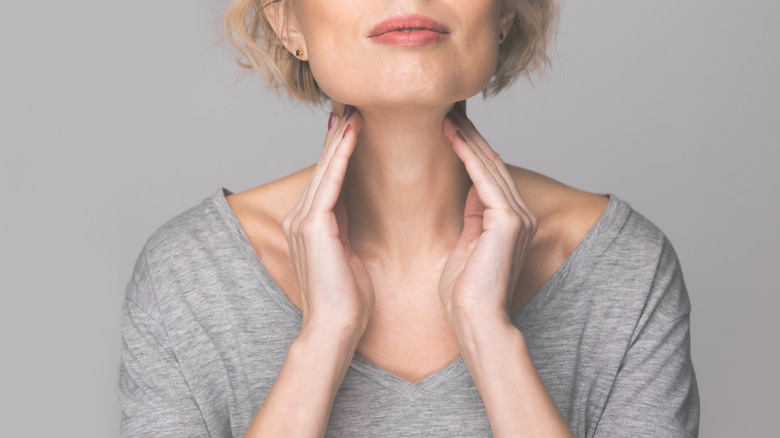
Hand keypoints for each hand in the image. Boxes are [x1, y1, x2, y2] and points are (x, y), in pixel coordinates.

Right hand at [282, 107, 373, 336]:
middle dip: (337, 137)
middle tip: (350, 106)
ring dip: (340, 138)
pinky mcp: (312, 226)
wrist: (335, 327)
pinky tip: (352, 134)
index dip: (338, 152)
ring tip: (353, 111)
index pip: (326, 179)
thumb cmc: (347, 299)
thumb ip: (342, 227)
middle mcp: (300, 218)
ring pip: (325, 169)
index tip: (351, 126)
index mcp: (310, 225)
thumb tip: (348, 207)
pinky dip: (341, 156)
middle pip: (322, 168)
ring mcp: (302, 220)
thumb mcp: (347, 253)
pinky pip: (330, 182)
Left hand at [439, 107, 537, 326]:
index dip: (470, 149)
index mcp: (511, 222)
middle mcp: (520, 215)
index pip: (488, 175)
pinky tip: (451, 134)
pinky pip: (484, 178)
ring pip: (489, 166)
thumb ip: (472, 218)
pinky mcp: (509, 221)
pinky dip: (467, 154)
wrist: (475, 320)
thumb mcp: (466, 245)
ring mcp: (518, 216)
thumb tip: (468, 191)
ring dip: (467, 138)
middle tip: (447, 110)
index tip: (449, 127)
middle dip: (469, 136)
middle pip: (491, 164)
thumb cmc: (465, 293)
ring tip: (446, 114)